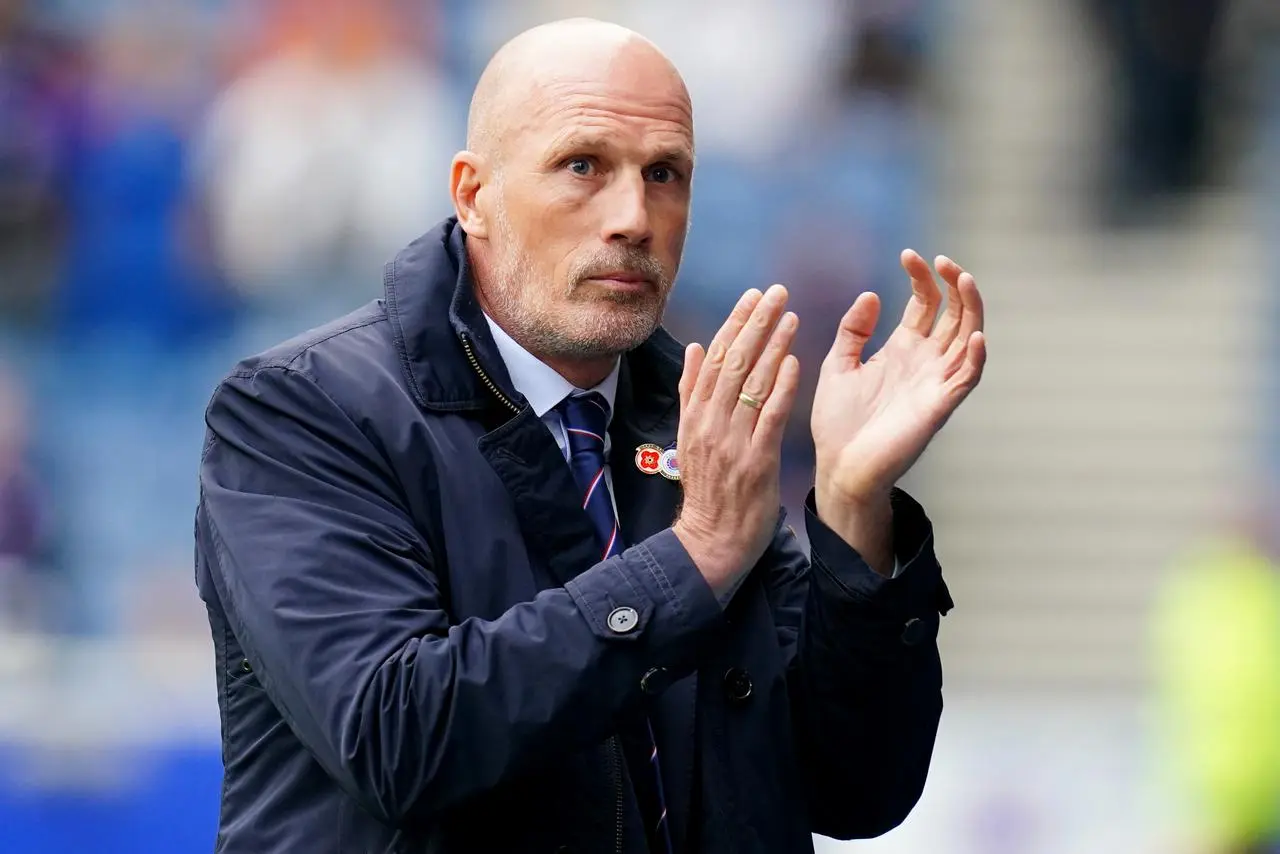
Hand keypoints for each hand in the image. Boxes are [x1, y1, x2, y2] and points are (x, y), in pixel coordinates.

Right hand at [673, 285, 799, 597]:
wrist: (711, 539)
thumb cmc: (707, 490)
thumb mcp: (689, 437)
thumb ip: (691, 393)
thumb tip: (692, 348)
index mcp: (694, 414)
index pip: (713, 357)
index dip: (735, 323)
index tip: (752, 295)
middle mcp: (710, 422)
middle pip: (733, 361)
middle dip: (756, 323)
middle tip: (776, 292)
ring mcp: (732, 440)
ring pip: (751, 383)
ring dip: (772, 345)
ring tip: (790, 315)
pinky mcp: (756, 460)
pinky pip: (769, 416)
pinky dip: (781, 387)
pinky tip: (794, 362)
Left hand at [812, 250, 985, 509]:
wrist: (839, 467)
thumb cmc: (838, 423)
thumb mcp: (839, 366)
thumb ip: (853, 331)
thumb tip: (872, 295)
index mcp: (902, 349)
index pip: (925, 303)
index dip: (923, 277)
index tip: (909, 254)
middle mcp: (925, 361)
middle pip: (954, 313)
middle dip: (953, 283)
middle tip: (941, 259)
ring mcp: (936, 381)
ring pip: (970, 337)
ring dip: (972, 308)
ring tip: (964, 279)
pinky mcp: (940, 405)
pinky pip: (968, 377)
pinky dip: (977, 356)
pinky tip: (975, 334)